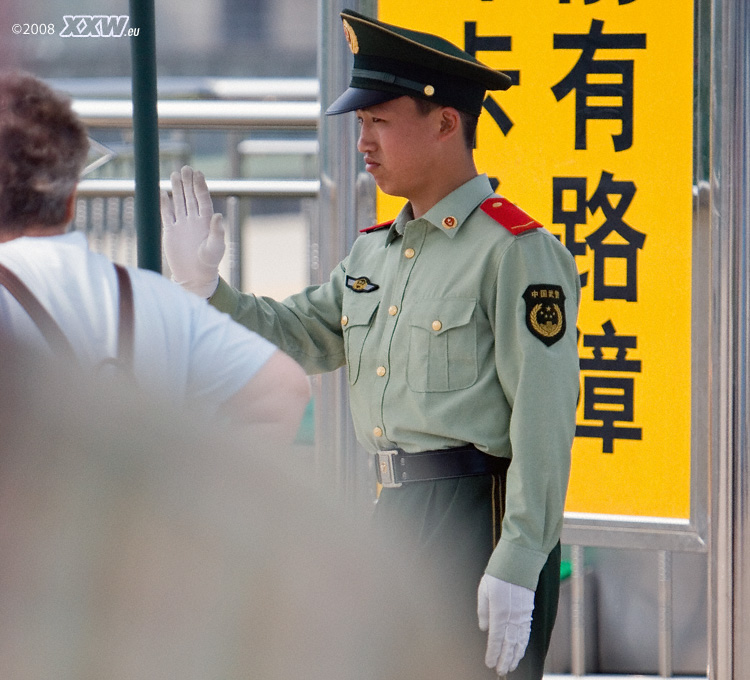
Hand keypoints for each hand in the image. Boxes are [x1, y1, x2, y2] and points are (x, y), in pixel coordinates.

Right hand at [161, 166, 224, 297]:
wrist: (193, 275)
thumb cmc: (208, 263)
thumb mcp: (215, 248)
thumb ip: (217, 232)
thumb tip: (218, 215)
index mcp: (206, 222)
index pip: (203, 199)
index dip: (200, 186)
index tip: (198, 173)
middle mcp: (194, 220)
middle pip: (190, 197)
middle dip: (188, 183)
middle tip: (185, 168)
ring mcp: (182, 224)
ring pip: (178, 202)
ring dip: (177, 189)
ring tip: (175, 174)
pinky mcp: (171, 230)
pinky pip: (166, 213)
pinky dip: (164, 203)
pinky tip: (162, 192)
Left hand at [477, 574, 533, 675]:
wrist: (518, 563)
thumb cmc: (499, 575)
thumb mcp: (483, 590)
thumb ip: (483, 611)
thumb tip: (484, 628)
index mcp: (499, 613)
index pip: (495, 639)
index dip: (493, 653)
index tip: (489, 663)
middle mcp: (512, 618)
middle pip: (508, 645)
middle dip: (504, 660)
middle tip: (500, 671)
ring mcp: (522, 616)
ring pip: (519, 642)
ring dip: (514, 656)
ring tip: (510, 666)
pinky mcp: (528, 612)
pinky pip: (526, 633)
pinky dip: (523, 645)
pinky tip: (520, 651)